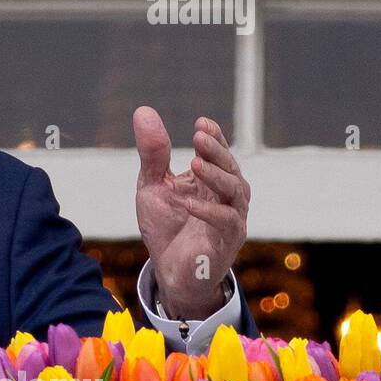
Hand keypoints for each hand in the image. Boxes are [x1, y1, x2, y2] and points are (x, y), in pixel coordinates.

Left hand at [133, 107, 248, 319]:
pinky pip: (227, 222)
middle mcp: (226, 195)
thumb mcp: (152, 185)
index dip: (214, 137)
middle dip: (217, 151)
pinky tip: (190, 203)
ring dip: (217, 176)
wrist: (168, 270)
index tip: (201, 123)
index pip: (218, 152)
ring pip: (236, 191)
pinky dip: (209, 212)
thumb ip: (153, 154)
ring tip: (196, 164)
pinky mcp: (227, 240)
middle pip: (230, 167)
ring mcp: (231, 216)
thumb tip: (143, 111)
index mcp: (210, 179)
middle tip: (200, 136)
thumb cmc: (166, 226)